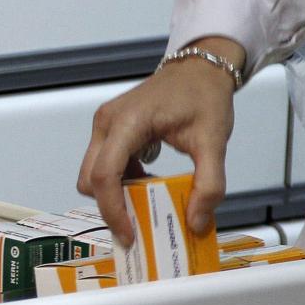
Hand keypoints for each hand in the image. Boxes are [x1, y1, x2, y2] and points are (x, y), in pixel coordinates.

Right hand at [77, 37, 242, 245]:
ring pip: (93, 174)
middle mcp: (107, 123)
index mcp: (127, 122)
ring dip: (115, 194)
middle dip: (111, 206)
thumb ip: (209, 184)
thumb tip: (195, 223)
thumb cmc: (204, 98)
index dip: (112, 210)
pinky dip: (120, 181)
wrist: (199, 69)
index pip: (104, 175)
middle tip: (139, 225)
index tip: (130, 235)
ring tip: (146, 204)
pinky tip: (147, 183)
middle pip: (90, 179)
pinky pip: (103, 164)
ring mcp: (105, 124)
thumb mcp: (214, 142)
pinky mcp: (109, 129)